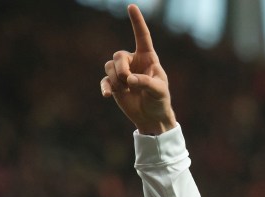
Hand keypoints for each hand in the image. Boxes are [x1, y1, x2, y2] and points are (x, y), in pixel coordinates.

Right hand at [100, 4, 176, 133]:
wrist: (152, 117)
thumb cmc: (159, 101)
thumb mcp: (158, 91)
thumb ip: (146, 83)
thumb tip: (129, 79)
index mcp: (148, 58)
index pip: (142, 37)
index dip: (137, 22)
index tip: (132, 7)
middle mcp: (134, 62)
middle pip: (119, 55)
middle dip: (120, 68)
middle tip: (127, 81)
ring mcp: (123, 73)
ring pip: (109, 67)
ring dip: (115, 79)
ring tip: (125, 91)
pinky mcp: (115, 85)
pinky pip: (105, 80)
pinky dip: (105, 86)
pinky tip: (107, 95)